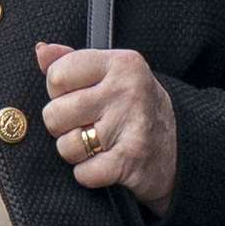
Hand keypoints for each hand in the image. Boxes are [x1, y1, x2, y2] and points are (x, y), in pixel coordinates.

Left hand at [36, 41, 176, 216]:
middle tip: (88, 126)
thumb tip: (41, 50)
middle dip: (63, 127)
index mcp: (120, 63)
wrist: (182, 149)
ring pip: (66, 146)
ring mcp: (131, 125)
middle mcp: (127, 90)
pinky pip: (83, 173)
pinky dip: (89, 175)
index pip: (56, 76)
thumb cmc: (134, 108)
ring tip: (98, 145)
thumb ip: (72, 60)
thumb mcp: (111, 75)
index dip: (59, 93)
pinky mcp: (131, 160)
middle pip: (54, 114)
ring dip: (76, 153)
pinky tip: (105, 164)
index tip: (79, 97)